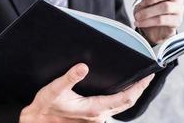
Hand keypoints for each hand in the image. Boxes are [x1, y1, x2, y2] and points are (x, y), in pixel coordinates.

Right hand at [19, 63, 154, 122]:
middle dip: (138, 90)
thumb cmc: (45, 107)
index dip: (138, 88)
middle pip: (126, 103)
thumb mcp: (55, 90)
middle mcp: (97, 117)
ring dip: (130, 95)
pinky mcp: (91, 118)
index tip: (147, 77)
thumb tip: (82, 67)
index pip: (124, 99)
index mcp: (92, 109)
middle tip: (146, 77)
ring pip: (119, 107)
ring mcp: (95, 119)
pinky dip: (120, 99)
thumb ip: (69, 78)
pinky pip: (111, 109)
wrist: (37, 121)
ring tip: (136, 82)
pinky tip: (118, 91)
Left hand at [134, 0, 183, 43]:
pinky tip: (139, 23)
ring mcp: (179, 9)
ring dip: (147, 12)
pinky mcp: (177, 21)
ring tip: (137, 16)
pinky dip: (148, 21)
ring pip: (165, 7)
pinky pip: (162, 20)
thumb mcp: (144, 0)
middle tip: (139, 4)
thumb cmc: (149, 11)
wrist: (152, 30)